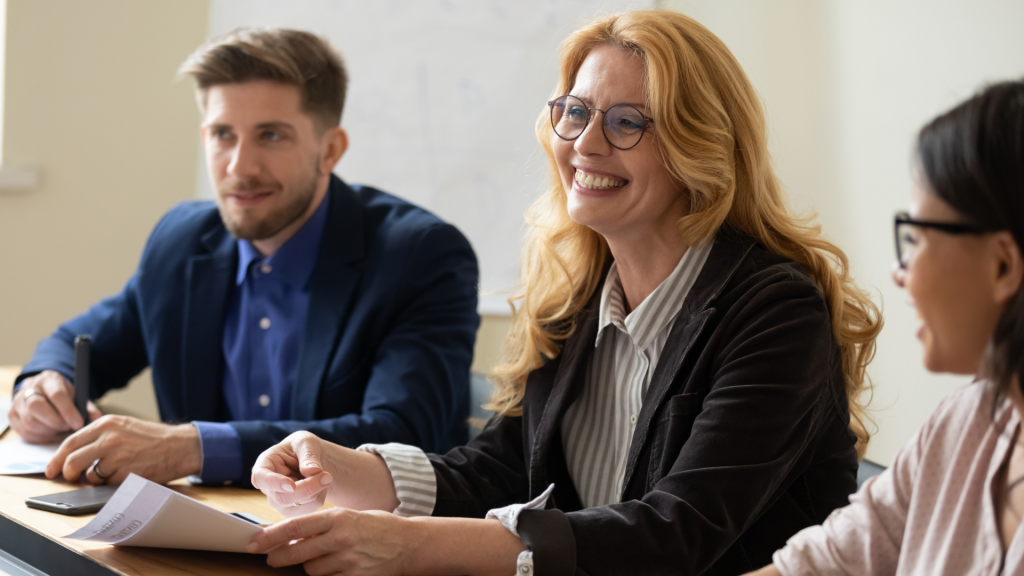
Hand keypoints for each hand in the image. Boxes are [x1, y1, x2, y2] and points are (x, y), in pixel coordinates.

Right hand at [9, 370, 102, 443]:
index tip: (79, 424)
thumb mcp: (77, 397)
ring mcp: (17, 402)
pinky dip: (41, 438)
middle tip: (69, 428)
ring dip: (49, 432)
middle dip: (55, 422)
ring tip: (62, 431)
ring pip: (30, 422)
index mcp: (49, 379)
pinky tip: (52, 435)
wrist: (43, 392)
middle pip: (36, 406)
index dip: (68, 411)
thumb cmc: (64, 397)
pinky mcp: (12, 416)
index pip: (56, 394)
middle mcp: (29, 388)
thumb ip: (88, 408)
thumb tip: (98, 420)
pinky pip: (25, 433)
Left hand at [45, 415, 201, 484]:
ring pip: (90, 475)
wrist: (181, 445)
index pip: (70, 442)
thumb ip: (100, 435)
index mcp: (106, 424)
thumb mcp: (124, 426)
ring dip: (95, 478)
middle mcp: (109, 438)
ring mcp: (117, 457)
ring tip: (113, 471)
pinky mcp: (126, 473)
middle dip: (67, 473)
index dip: (57, 459)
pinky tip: (127, 473)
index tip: (52, 469)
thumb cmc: (153, 438)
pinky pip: (108, 484)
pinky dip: (113, 483)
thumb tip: (74, 454)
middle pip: (72, 461)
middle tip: (69, 478)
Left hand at [248, 508, 409, 574]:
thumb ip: (322, 527)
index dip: (270, 536)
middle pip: (297, 553)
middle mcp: (341, 538)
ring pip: (312, 570)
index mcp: (338, 518)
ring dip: (310, 567)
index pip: (295, 528)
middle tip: (271, 558)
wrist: (409, 543)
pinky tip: (337, 567)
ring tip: (324, 558)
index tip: (254, 542)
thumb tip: (290, 539)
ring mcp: (349, 560)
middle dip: (279, 557)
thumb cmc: (376, 527)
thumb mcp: (349, 517)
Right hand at [251, 431, 334, 517]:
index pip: (260, 478)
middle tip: (327, 476)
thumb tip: (312, 471)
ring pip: (298, 505)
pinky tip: (320, 485)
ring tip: (324, 475)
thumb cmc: (304, 447)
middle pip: (282, 497)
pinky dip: (320, 496)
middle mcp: (268, 487)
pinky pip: (309, 509)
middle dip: (308, 488)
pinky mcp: (292, 510)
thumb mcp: (307, 442)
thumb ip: (308, 455)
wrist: (312, 461)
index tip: (291, 485)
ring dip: (317, 491)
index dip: (274, 483)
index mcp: (264, 465)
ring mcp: (278, 501)